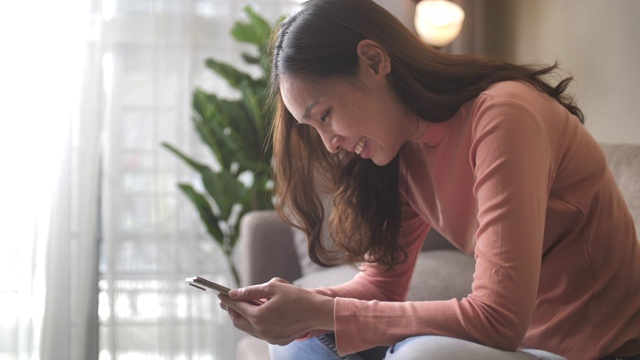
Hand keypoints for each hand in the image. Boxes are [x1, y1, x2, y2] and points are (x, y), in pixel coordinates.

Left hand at [218, 278, 334, 344]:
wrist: (317, 312)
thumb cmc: (297, 297)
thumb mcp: (273, 288)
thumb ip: (251, 291)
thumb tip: (234, 293)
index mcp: (259, 316)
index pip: (236, 307)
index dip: (227, 299)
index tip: (221, 293)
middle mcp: (261, 330)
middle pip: (238, 322)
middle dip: (231, 311)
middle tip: (228, 301)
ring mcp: (269, 338)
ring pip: (248, 329)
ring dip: (243, 318)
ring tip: (242, 306)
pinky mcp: (277, 341)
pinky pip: (260, 333)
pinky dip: (255, 324)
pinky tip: (258, 314)